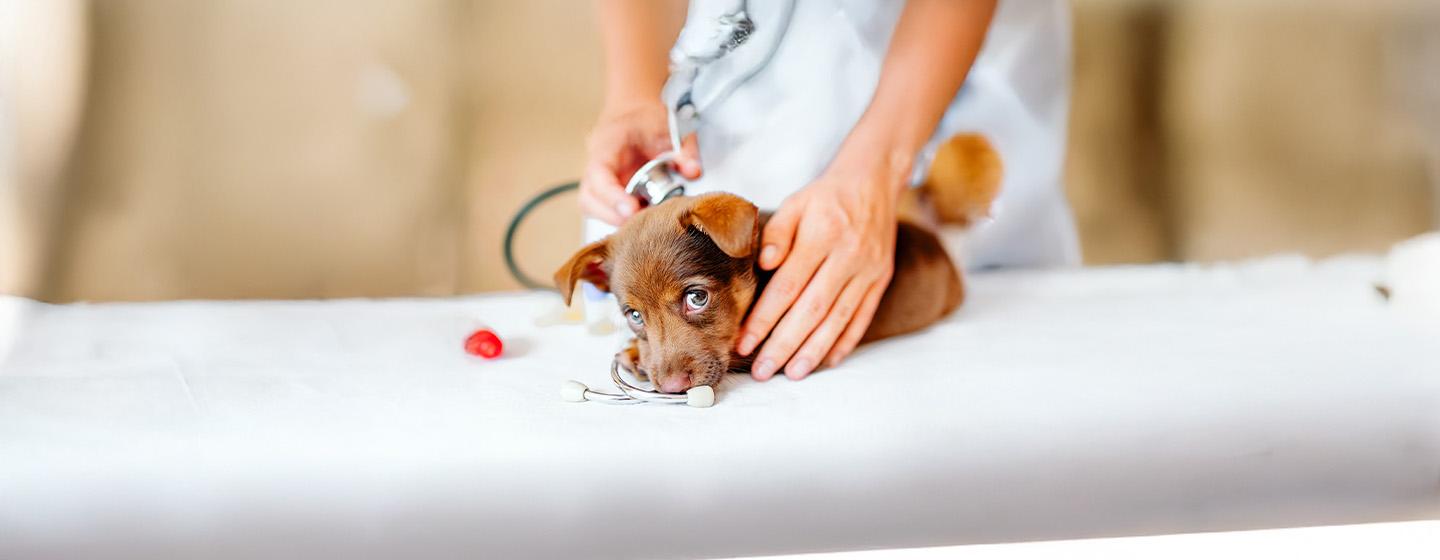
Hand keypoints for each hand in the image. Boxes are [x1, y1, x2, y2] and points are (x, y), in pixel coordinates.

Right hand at [579, 100, 700, 225]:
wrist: (633, 109)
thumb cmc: (646, 117)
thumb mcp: (670, 126)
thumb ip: (685, 149)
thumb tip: (693, 172)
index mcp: (608, 144)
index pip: (599, 174)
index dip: (613, 196)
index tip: (632, 209)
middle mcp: (596, 163)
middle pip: (588, 198)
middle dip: (613, 215)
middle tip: (642, 221)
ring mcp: (597, 178)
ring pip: (592, 206)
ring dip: (615, 219)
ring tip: (643, 219)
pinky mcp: (605, 188)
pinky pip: (603, 209)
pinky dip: (620, 217)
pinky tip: (642, 215)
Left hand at [736, 150, 906, 380]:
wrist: (873, 182)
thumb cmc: (826, 197)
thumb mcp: (796, 203)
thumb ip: (776, 233)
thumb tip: (763, 262)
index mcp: (822, 236)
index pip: (787, 287)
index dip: (764, 318)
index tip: (744, 342)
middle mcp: (848, 256)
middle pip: (811, 310)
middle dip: (784, 344)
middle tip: (762, 370)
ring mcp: (868, 271)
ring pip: (838, 319)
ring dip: (813, 351)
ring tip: (791, 372)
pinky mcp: (881, 280)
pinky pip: (862, 317)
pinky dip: (845, 342)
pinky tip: (827, 361)